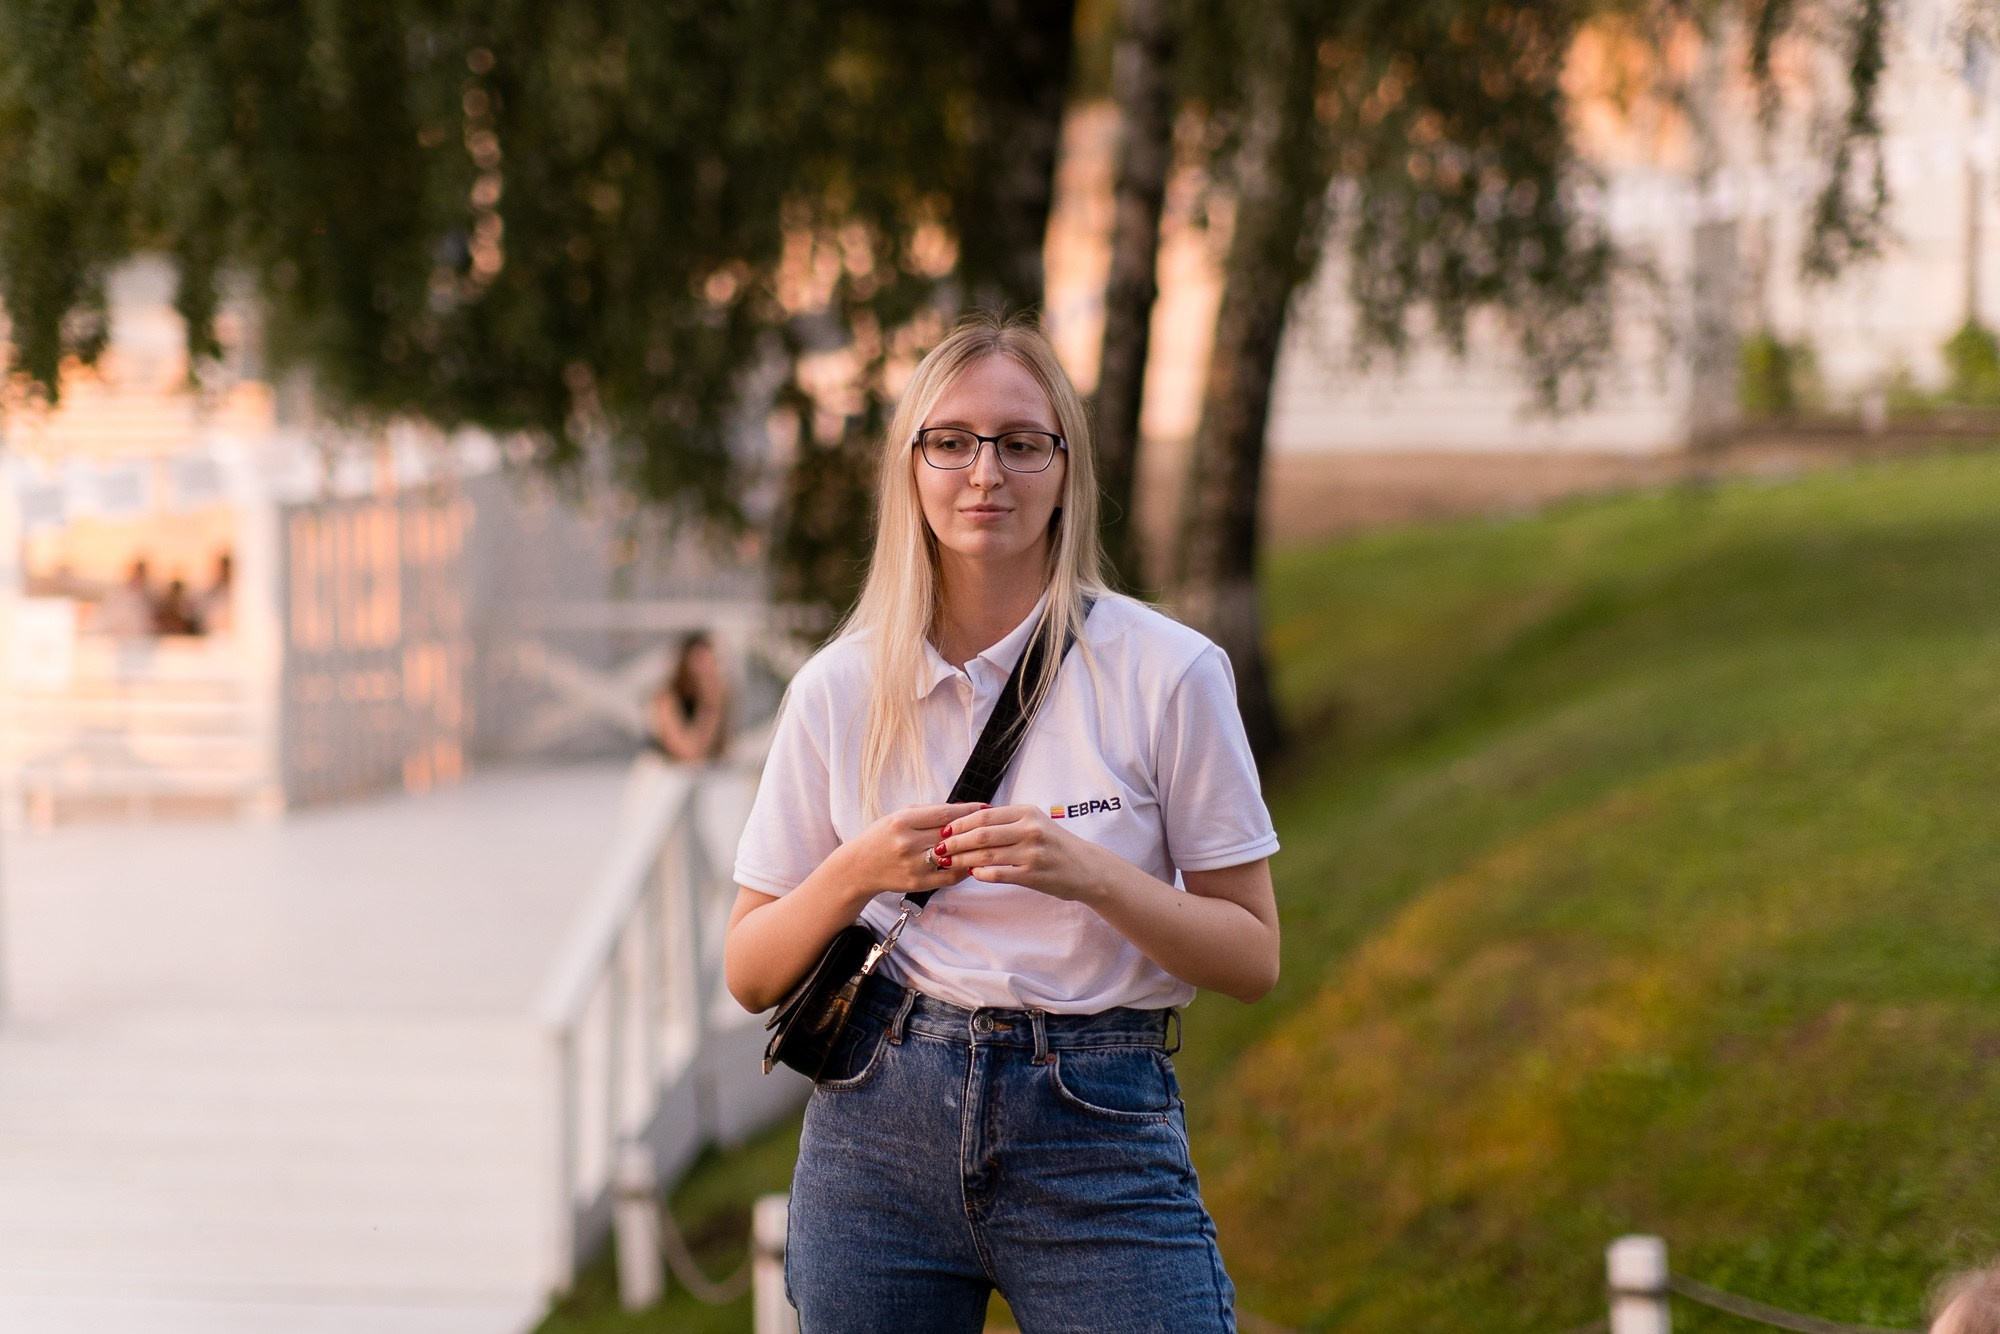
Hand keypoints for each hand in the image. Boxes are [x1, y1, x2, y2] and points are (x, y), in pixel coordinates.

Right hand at [839, 802, 989, 899]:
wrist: (859, 867)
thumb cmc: (881, 836)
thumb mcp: (899, 815)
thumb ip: (928, 812)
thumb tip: (961, 808)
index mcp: (903, 821)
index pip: (944, 814)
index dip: (968, 811)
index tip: (985, 807)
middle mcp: (908, 843)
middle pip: (952, 834)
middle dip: (975, 829)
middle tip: (993, 824)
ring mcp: (914, 865)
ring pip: (954, 857)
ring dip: (972, 850)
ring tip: (988, 844)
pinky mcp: (918, 883)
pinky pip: (950, 877)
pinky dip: (964, 869)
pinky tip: (973, 862)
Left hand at [932, 803, 1107, 902]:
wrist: (1086, 868)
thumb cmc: (1055, 844)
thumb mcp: (1035, 822)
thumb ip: (1007, 820)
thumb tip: (970, 818)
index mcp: (1026, 813)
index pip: (984, 816)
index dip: (959, 823)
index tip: (943, 831)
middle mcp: (1029, 830)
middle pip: (981, 834)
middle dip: (955, 842)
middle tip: (938, 849)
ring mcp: (1032, 853)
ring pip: (986, 854)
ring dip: (962, 859)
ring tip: (947, 862)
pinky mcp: (1033, 874)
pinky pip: (999, 873)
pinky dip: (981, 873)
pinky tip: (971, 872)